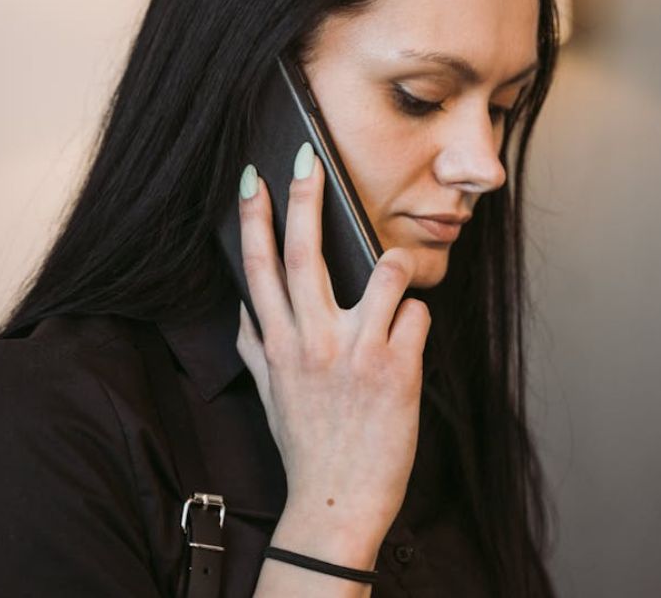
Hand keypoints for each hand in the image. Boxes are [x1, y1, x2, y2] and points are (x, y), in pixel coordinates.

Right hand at [235, 144, 429, 546]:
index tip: (253, 177)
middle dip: (304, 198)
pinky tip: (410, 338)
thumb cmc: (306, 446)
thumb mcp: (270, 394)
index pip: (257, 268)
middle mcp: (312, 343)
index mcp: (278, 345)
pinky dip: (416, 315)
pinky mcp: (396, 369)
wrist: (337, 502)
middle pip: (303, 253)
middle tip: (306, 157)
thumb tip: (243, 308)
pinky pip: (416, 312)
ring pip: (380, 272)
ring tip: (390, 272)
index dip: (253, 217)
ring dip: (391, 263)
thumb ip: (256, 347)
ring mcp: (355, 354)